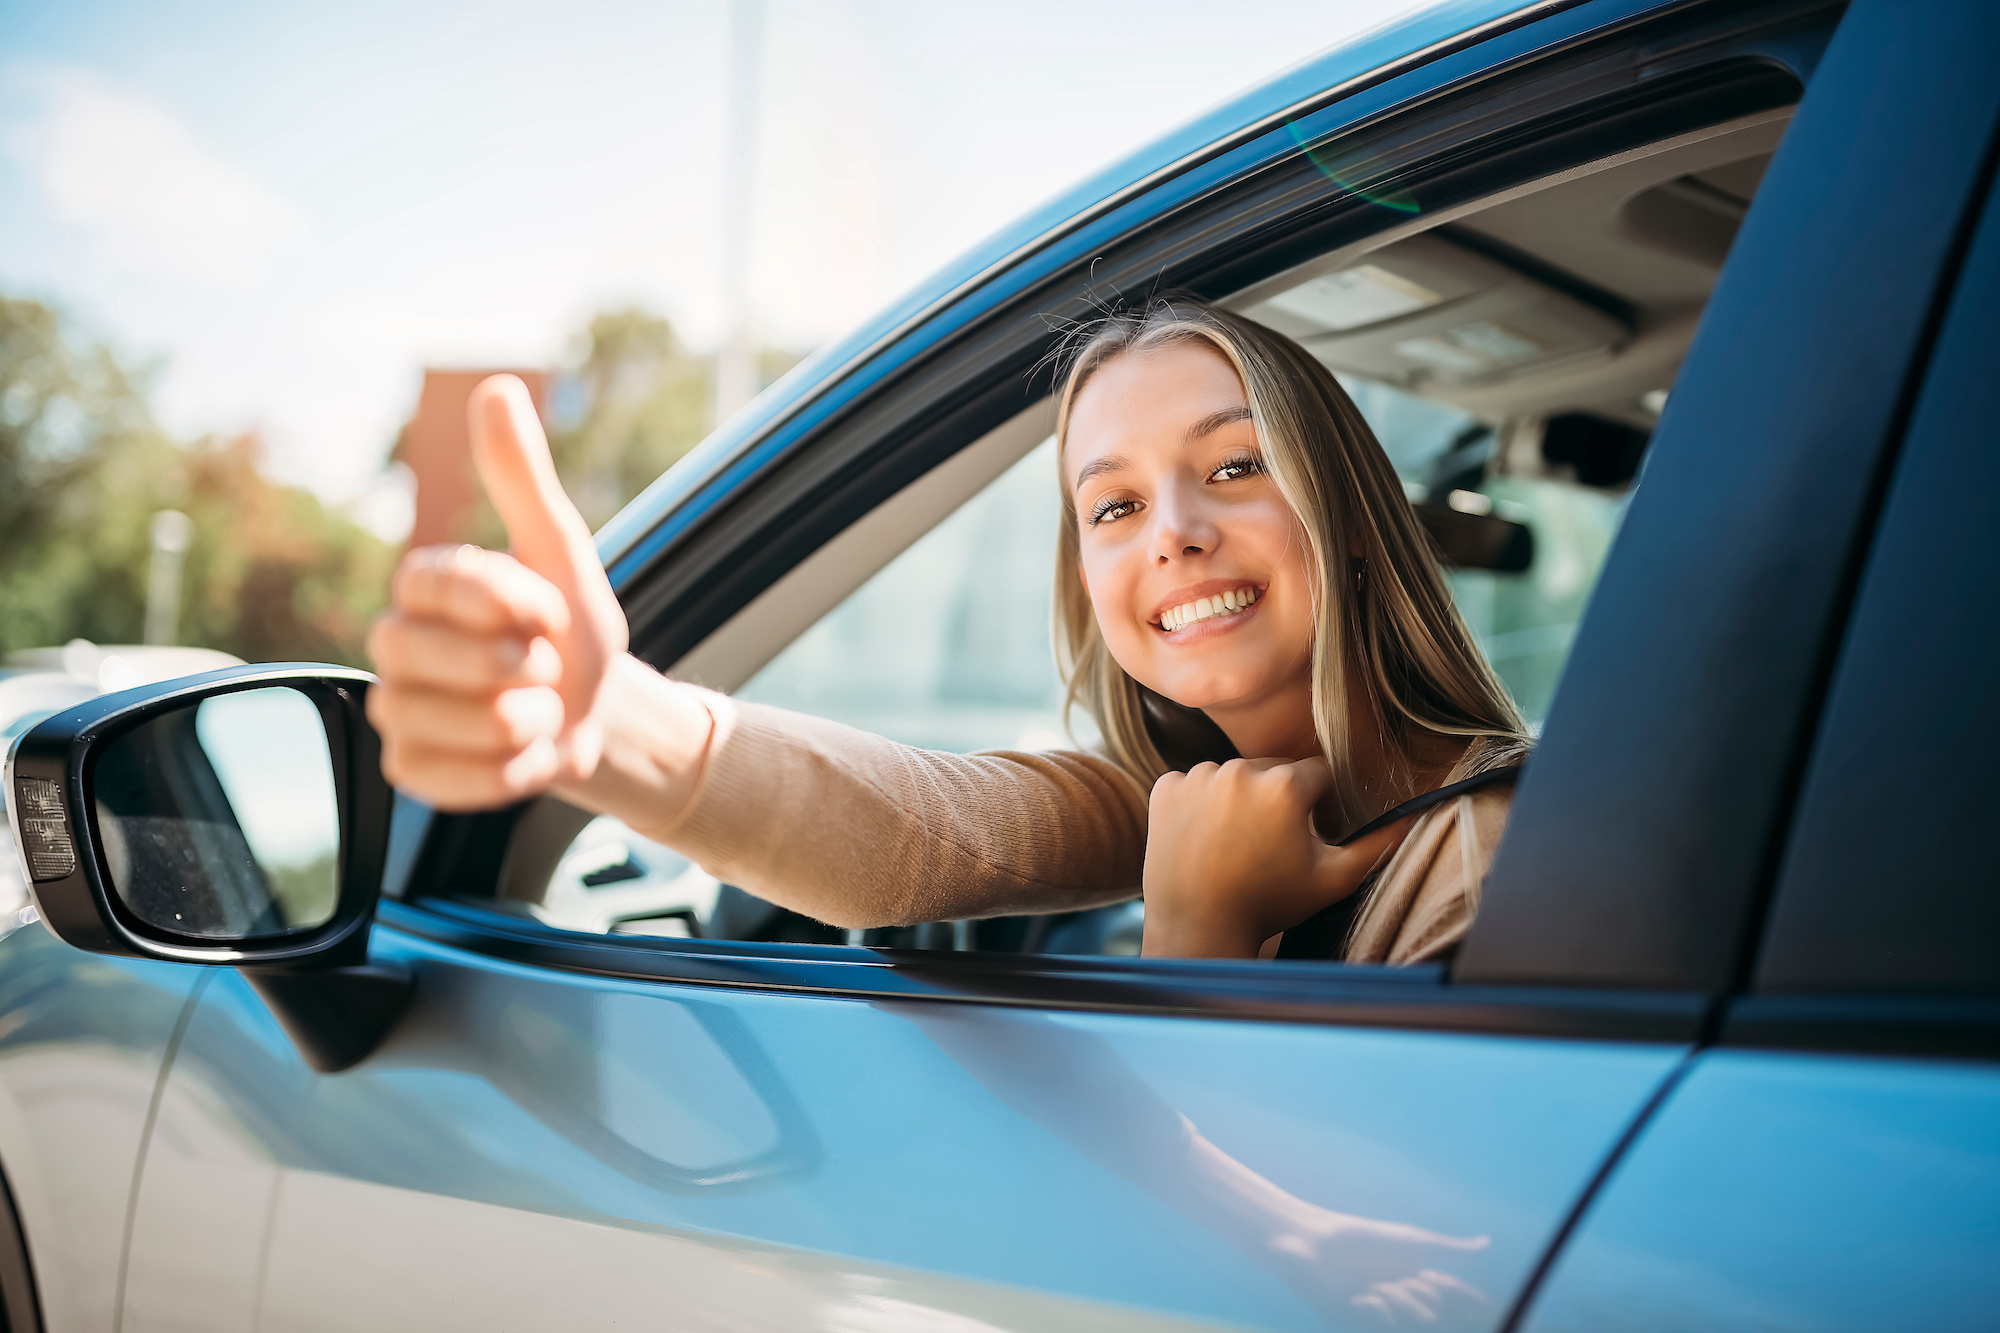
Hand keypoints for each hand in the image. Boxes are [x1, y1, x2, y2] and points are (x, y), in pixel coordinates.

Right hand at [366, 375, 634, 809]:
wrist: (599, 715)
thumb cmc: (573, 630)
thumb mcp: (562, 550)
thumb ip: (521, 478)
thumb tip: (494, 387)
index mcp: (423, 584)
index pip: (443, 582)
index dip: (512, 602)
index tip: (549, 611)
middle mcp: (394, 643)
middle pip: (428, 657)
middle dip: (517, 667)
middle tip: (543, 667)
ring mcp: (394, 709)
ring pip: (447, 722)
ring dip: (522, 723)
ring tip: (535, 710)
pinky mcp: (408, 770)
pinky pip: (449, 779)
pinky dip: (506, 772)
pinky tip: (521, 753)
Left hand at [1140, 758, 1411, 957]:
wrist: (1199, 926)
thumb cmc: (1270, 904)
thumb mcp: (1333, 878)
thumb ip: (1377, 844)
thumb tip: (1415, 816)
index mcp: (1284, 784)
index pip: (1318, 774)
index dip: (1320, 804)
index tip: (1310, 834)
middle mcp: (1238, 769)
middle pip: (1274, 770)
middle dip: (1280, 799)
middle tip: (1272, 844)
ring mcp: (1197, 776)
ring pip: (1233, 775)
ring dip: (1240, 798)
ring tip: (1238, 843)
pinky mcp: (1165, 787)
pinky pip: (1195, 784)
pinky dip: (1202, 804)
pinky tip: (1206, 837)